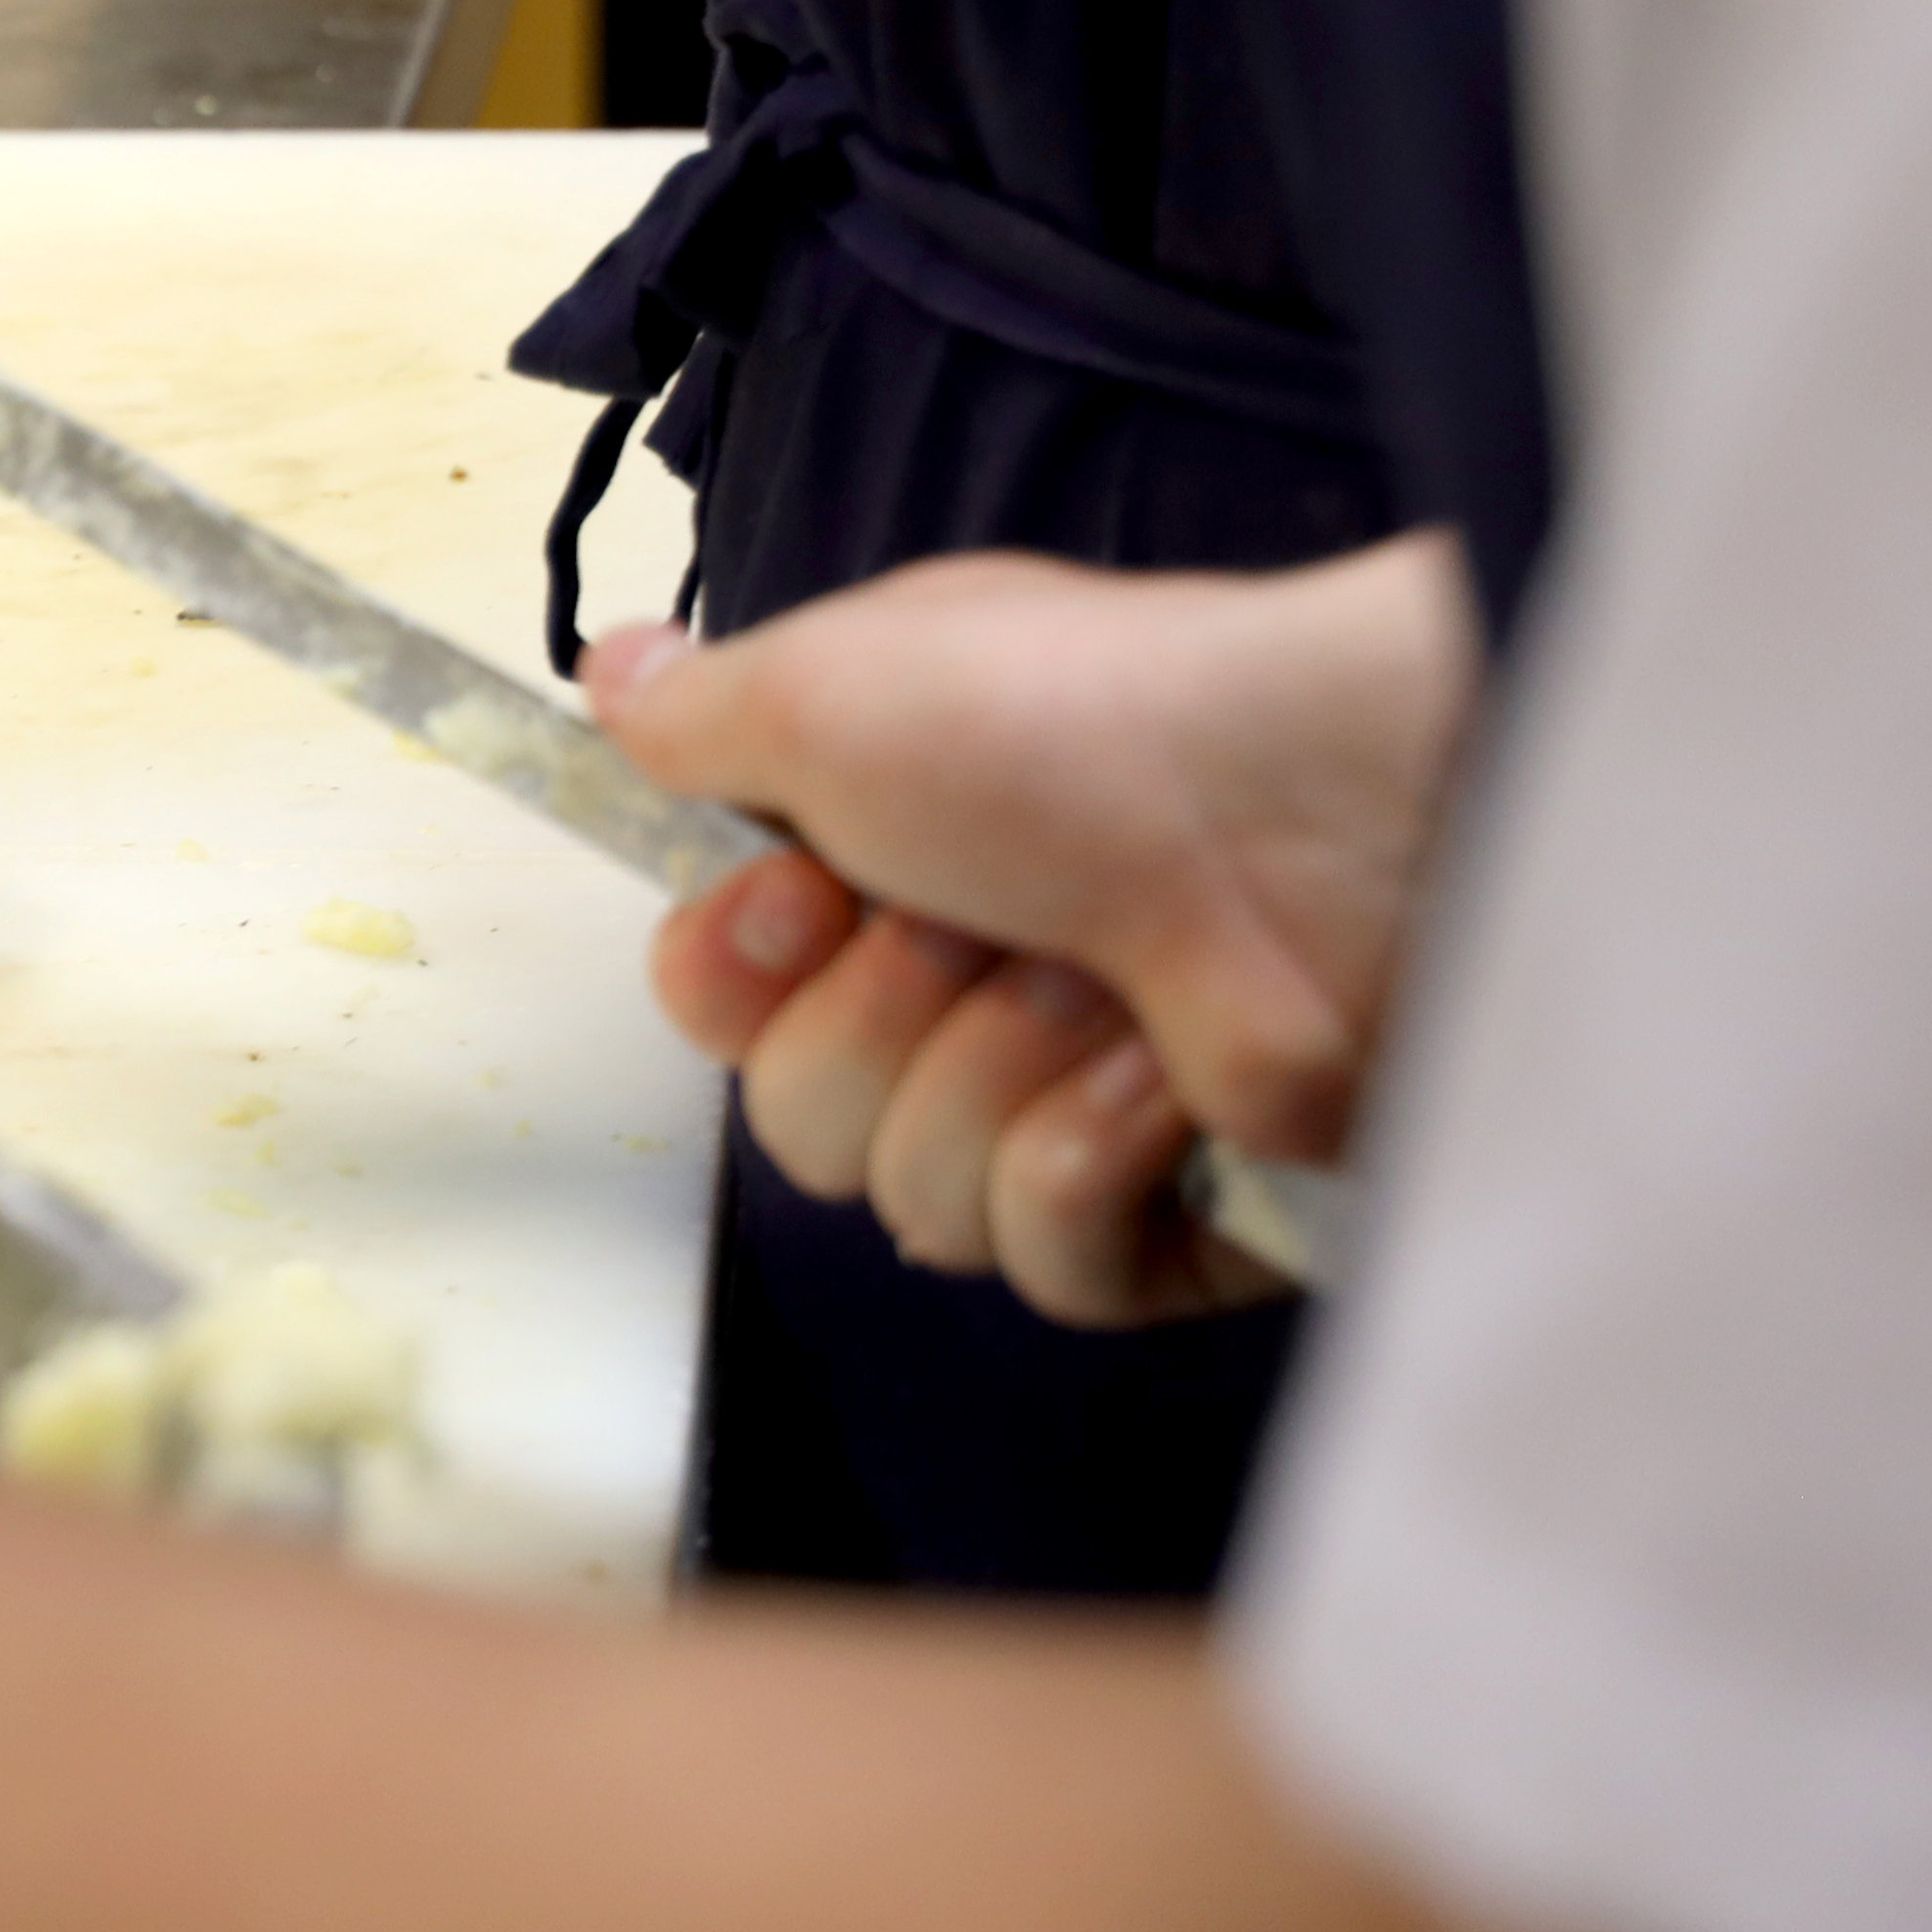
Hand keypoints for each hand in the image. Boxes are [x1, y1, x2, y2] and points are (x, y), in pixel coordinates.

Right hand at [583, 538, 1476, 1326]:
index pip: (713, 992)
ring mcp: (1067, 1098)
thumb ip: (694, 710)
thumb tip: (614, 671)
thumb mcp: (832, 681)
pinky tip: (1160, 1080)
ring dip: (992, 1076)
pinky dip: (1089, 1159)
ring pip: (911, 1194)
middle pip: (791, 1111)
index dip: (725, 971)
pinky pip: (1041, 1260)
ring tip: (1099, 986)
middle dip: (871, 1023)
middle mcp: (963, 978)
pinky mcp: (1169, 1212)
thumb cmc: (1082, 727)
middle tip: (970, 926)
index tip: (794, 899)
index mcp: (879, 857)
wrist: (1317, 822)